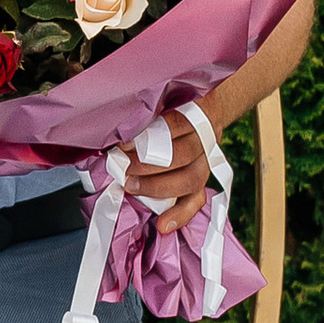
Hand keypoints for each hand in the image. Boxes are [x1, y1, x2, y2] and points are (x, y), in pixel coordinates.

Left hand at [123, 109, 215, 235]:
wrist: (207, 107)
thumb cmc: (175, 104)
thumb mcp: (165, 97)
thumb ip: (148, 111)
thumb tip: (116, 127)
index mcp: (197, 112)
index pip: (176, 124)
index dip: (150, 135)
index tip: (124, 144)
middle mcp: (205, 138)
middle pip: (182, 154)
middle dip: (148, 164)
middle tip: (123, 168)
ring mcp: (207, 161)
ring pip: (192, 179)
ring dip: (158, 187)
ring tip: (131, 188)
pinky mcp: (204, 179)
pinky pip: (197, 200)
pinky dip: (180, 215)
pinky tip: (163, 224)